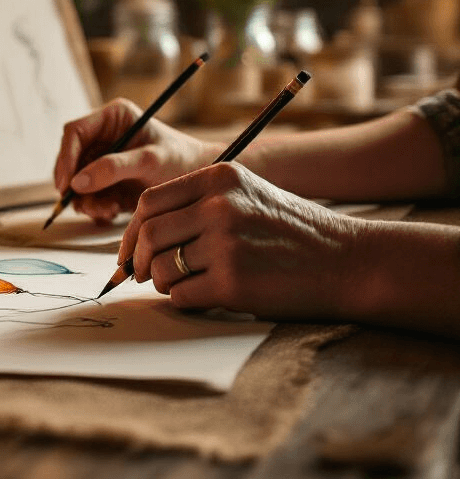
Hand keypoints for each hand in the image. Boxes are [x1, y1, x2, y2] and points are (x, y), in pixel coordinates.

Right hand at [53, 99, 218, 223]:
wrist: (199, 182)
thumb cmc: (181, 160)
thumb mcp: (150, 160)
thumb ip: (113, 168)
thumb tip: (77, 182)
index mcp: (112, 118)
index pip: (74, 132)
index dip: (65, 157)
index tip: (66, 184)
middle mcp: (103, 136)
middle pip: (70, 159)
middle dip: (75, 184)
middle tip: (86, 205)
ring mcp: (102, 159)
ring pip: (75, 180)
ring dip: (86, 200)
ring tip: (109, 210)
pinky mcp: (105, 180)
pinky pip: (86, 195)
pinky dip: (94, 207)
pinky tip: (113, 211)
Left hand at [116, 162, 366, 319]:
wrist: (348, 261)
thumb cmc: (289, 231)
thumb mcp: (245, 194)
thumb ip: (196, 203)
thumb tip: (139, 234)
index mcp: (217, 178)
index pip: (149, 202)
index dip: (131, 231)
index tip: (130, 251)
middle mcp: (219, 206)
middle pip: (148, 235)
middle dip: (138, 260)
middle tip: (142, 275)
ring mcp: (226, 244)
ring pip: (161, 268)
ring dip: (162, 282)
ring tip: (183, 283)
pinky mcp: (234, 283)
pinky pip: (181, 295)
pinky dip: (184, 300)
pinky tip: (205, 295)